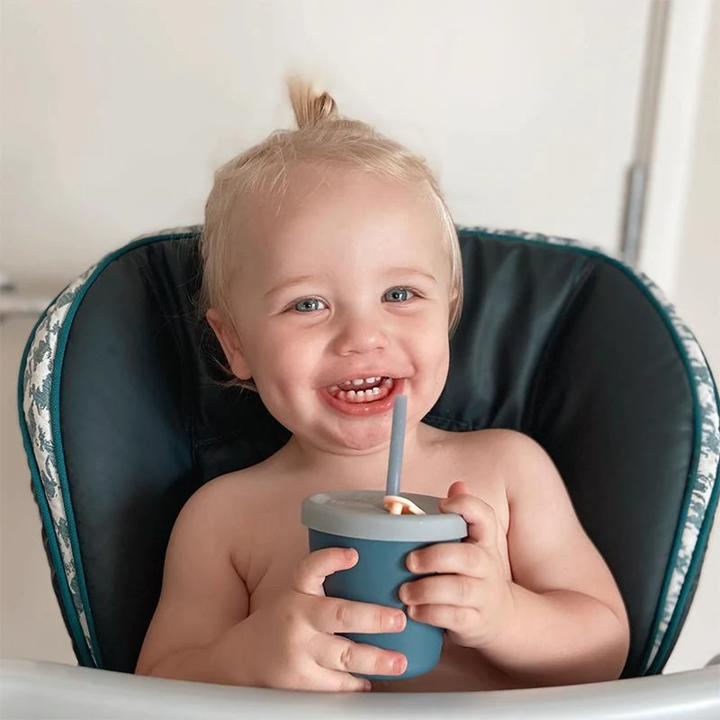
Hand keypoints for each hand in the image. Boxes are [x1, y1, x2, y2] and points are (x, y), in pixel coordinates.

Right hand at [234, 547, 407, 690]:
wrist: (241, 660)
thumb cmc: (280, 622)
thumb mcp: (295, 595)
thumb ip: (325, 585)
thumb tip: (374, 573)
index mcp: (297, 591)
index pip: (310, 568)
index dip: (331, 559)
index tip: (352, 554)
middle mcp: (298, 618)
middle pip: (340, 615)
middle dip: (374, 618)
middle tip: (399, 619)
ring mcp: (299, 651)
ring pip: (344, 655)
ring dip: (377, 659)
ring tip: (398, 661)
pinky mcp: (300, 681)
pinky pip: (336, 683)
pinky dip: (357, 681)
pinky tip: (371, 678)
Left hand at [398, 481, 514, 649]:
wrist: (502, 618)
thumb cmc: (475, 573)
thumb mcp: (473, 544)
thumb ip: (463, 516)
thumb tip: (457, 484)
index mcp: (484, 541)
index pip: (484, 515)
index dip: (465, 506)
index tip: (442, 506)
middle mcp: (487, 565)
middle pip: (467, 557)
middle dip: (436, 557)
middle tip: (409, 561)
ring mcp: (483, 594)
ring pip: (458, 590)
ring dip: (427, 590)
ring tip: (404, 591)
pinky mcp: (475, 621)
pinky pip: (454, 617)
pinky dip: (430, 614)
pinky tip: (414, 611)